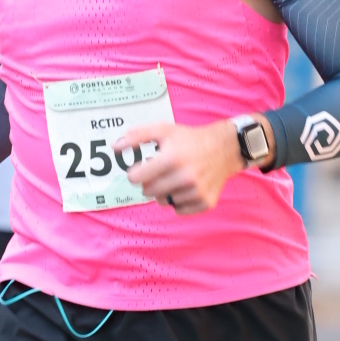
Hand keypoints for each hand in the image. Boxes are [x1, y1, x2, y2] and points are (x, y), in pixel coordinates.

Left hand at [120, 118, 241, 212]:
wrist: (224, 148)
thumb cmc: (190, 139)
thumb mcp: (164, 130)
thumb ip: (138, 136)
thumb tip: (115, 147)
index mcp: (171, 158)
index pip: (136, 179)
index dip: (135, 174)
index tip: (141, 169)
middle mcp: (185, 176)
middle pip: (149, 192)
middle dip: (150, 183)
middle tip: (160, 173)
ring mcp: (196, 191)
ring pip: (164, 202)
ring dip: (165, 192)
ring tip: (176, 178)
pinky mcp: (206, 202)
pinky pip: (180, 210)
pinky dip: (180, 201)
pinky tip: (187, 187)